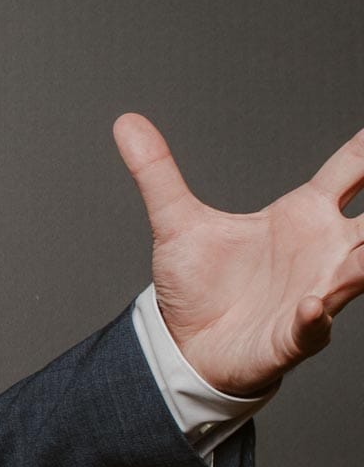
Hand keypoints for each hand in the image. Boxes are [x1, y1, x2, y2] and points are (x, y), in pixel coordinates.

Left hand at [115, 113, 363, 394]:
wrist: (186, 344)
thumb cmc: (200, 285)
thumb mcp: (175, 223)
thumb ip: (156, 172)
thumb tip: (126, 121)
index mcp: (304, 214)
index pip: (351, 170)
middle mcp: (323, 250)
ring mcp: (316, 291)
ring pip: (360, 270)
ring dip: (363, 260)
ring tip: (362, 247)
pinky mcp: (295, 334)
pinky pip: (314, 325)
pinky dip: (315, 316)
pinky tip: (312, 304)